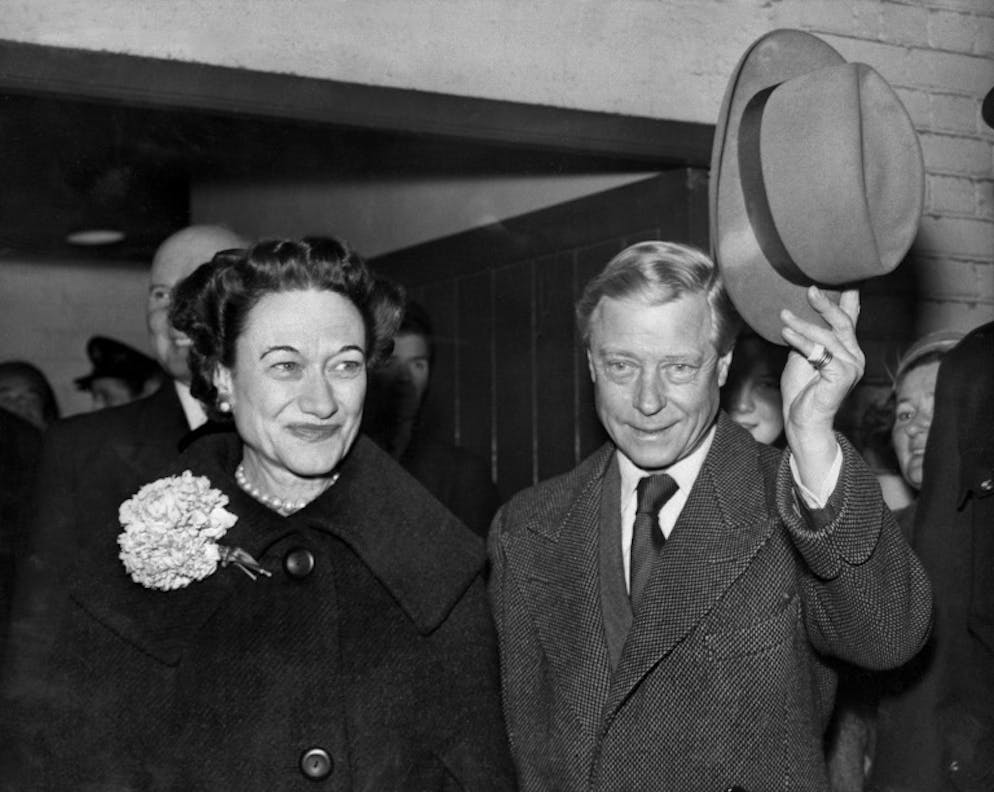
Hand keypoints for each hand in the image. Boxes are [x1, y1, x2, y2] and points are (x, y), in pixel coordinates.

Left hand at [779, 287, 864, 483]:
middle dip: (826, 304)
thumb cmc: (801, 390)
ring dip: (803, 324)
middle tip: (810, 289)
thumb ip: (806, 336)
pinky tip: (785, 333)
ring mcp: (851, 366)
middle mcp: (854, 355)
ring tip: (783, 316)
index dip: (849, 298)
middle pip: (842, 322)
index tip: (846, 277)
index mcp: (847, 348)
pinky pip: (819, 353)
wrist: (802, 420)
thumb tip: (797, 313)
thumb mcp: (802, 356)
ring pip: (828, 336)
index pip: (850, 318)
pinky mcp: (842, 376)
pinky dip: (801, 341)